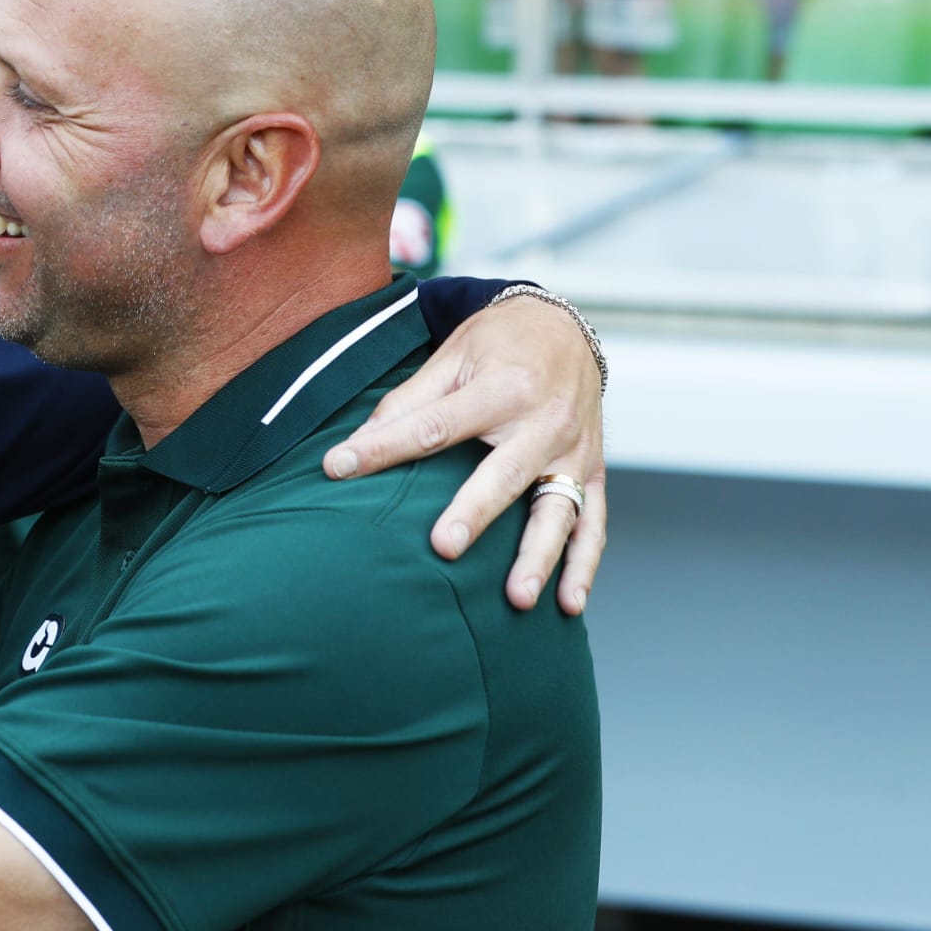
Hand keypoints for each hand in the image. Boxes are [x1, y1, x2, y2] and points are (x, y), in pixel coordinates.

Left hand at [322, 295, 605, 614]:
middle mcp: (545, 420)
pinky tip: (568, 603)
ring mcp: (574, 450)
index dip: (383, 448)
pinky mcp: (593, 471)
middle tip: (443, 548)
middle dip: (475, 513)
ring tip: (517, 598)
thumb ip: (407, 401)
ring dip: (539, 556)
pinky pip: (593, 522)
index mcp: (502, 387)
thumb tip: (355, 442)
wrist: (566, 327)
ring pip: (558, 509)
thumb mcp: (451, 356)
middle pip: (505, 474)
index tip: (337, 468)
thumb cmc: (499, 344)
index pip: (434, 425)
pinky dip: (584, 564)